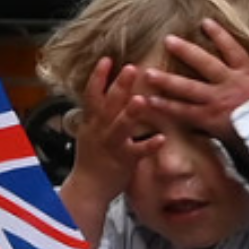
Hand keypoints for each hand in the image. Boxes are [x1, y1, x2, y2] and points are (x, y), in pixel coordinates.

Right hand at [63, 57, 155, 243]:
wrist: (87, 188)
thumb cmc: (92, 159)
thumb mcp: (90, 131)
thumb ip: (100, 113)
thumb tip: (108, 91)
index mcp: (92, 121)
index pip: (92, 94)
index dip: (99, 77)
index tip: (107, 59)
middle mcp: (100, 130)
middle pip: (108, 104)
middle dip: (119, 86)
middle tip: (131, 68)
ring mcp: (112, 145)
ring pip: (120, 126)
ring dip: (131, 112)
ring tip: (142, 99)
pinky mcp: (124, 161)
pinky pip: (138, 152)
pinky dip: (149, 145)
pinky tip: (161, 138)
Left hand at [139, 21, 248, 137]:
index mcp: (246, 74)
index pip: (232, 49)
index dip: (219, 35)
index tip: (205, 22)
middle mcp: (229, 84)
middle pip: (204, 63)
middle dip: (186, 51)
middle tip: (168, 40)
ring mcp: (217, 101)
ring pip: (188, 87)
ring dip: (167, 80)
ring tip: (148, 72)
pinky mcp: (209, 119)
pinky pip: (184, 111)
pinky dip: (167, 106)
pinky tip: (150, 100)